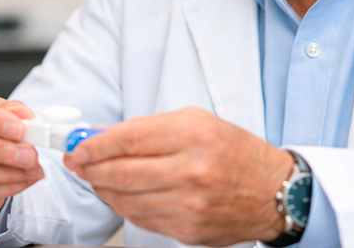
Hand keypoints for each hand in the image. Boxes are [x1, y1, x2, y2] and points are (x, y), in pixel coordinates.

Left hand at [63, 107, 293, 246]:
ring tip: (98, 178)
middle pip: (121, 172)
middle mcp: (191, 169)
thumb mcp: (198, 123)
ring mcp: (189, 204)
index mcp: (193, 134)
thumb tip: (103, 136)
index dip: (95, 144)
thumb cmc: (235, 152)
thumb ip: (150, 129)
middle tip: (78, 163)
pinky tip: (123, 196)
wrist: (274, 191)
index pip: (128, 139)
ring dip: (104, 189)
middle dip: (90, 168)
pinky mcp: (188, 229)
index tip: (78, 146)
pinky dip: (125, 207)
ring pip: (126, 199)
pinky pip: (142, 219)